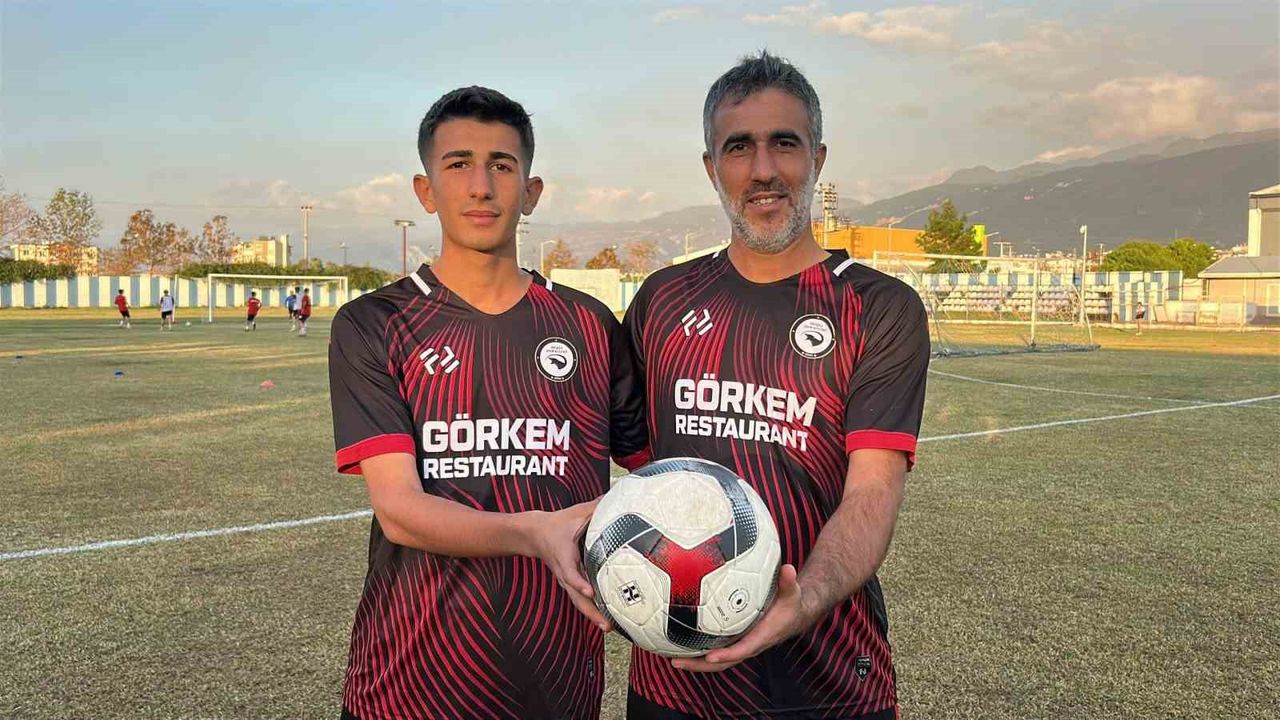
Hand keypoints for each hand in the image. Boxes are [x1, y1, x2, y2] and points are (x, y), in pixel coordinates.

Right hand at [526, 499, 611, 631]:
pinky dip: (591, 610)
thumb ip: (597, 506)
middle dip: (590, 611)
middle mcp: (564, 572)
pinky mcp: (569, 583)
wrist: (535, 533)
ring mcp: (566, 580)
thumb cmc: (558, 523)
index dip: (579, 583)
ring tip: (608, 628)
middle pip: (576, 596)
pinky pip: (580, 600)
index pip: (570, 572)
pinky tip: (606, 619)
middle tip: (606, 625)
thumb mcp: (576, 513)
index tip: (590, 592)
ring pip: (578, 603)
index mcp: (564, 555)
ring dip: (592, 616)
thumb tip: (617, 495)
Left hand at [671, 564, 807, 671]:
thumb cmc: (791, 604)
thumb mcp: (792, 592)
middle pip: (722, 662)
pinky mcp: (735, 640)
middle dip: (699, 665)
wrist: (794, 615)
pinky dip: (698, 651)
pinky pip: (715, 649)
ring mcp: (740, 644)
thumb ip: (789, 582)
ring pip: (716, 660)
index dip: (727, 654)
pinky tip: (679, 643)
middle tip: (675, 662)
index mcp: (761, 637)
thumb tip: (788, 568)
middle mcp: (748, 645)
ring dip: (694, 661)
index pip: (742, 649)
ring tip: (669, 658)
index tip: (710, 656)